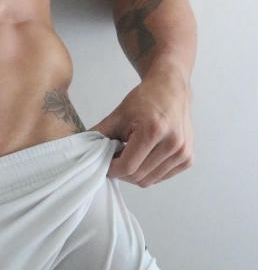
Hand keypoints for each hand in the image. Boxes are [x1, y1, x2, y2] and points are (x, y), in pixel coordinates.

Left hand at [90, 64, 193, 186]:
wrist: (171, 89)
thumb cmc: (145, 99)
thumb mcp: (119, 114)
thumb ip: (100, 133)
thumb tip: (81, 149)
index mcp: (154, 131)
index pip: (128, 166)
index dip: (111, 169)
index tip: (103, 163)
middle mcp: (173, 144)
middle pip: (138, 176)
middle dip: (122, 171)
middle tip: (114, 158)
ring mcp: (183, 153)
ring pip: (150, 180)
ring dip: (135, 173)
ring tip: (129, 154)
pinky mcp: (188, 159)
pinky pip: (161, 177)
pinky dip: (148, 172)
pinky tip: (143, 156)